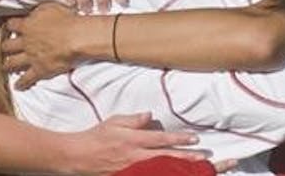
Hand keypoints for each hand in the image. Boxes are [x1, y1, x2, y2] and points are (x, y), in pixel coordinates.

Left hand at [0, 2, 81, 88]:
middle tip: (4, 49)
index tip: (9, 28)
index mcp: (27, 25)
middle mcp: (25, 42)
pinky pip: (26, 79)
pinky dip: (21, 83)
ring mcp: (31, 57)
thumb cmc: (66, 21)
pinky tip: (18, 86)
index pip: (11, 25)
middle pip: (7, 46)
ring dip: (8, 65)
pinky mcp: (39, 70)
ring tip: (5, 66)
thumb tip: (33, 13)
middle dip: (5, 48)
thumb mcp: (50, 8)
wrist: (76, 38)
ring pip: (12, 63)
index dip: (9, 26)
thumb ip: (38, 11)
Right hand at [69, 112, 205, 175]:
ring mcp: (134, 169)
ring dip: (181, 168)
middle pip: (167, 156)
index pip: (161, 139)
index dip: (179, 139)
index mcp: (133, 140)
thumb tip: (150, 115)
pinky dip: (164, 174)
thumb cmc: (96, 137)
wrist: (79, 156)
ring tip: (198, 168)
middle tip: (205, 156)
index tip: (194, 138)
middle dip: (187, 156)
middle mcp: (136, 156)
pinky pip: (150, 175)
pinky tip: (175, 174)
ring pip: (162, 169)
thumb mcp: (114, 122)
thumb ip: (133, 119)